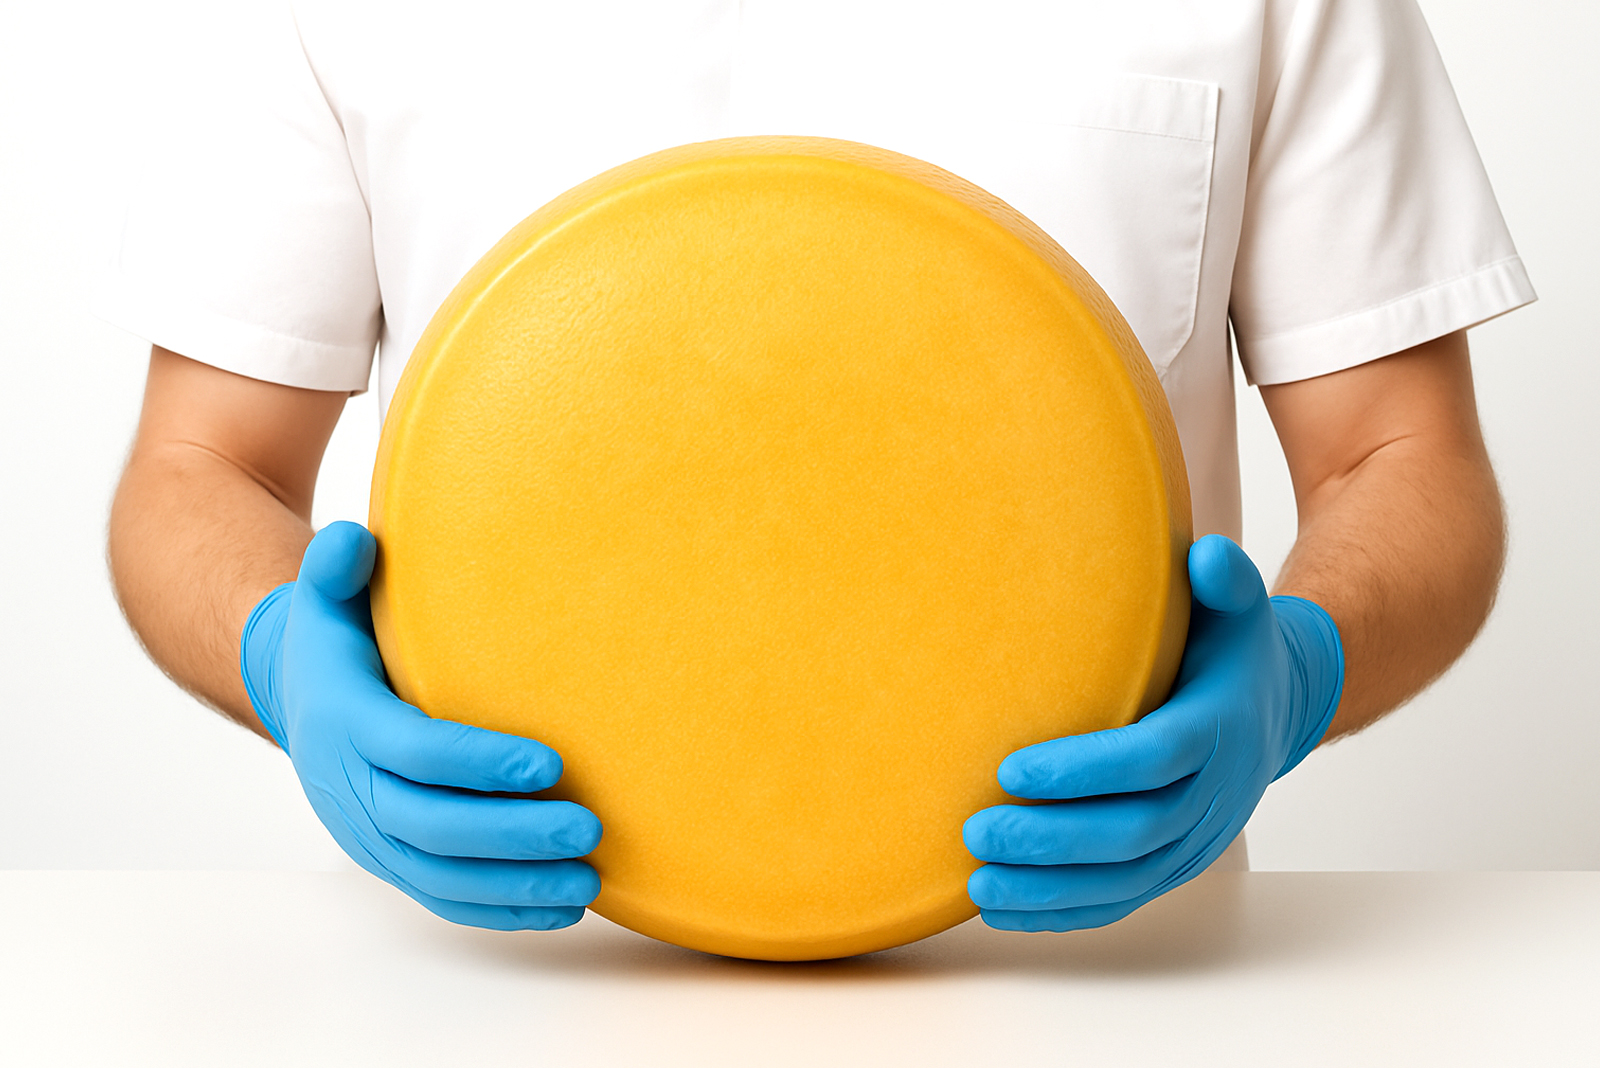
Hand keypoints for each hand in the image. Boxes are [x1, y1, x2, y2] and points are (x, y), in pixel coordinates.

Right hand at [240, 521, 601, 929]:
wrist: (297, 696)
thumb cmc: (336, 638)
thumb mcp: (327, 597)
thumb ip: (336, 567)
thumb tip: (352, 543)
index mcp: (343, 721)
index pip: (413, 751)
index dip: (478, 762)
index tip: (550, 764)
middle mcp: (348, 787)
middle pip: (430, 825)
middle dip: (511, 833)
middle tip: (588, 828)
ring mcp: (365, 832)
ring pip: (438, 875)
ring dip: (514, 884)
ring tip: (587, 881)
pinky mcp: (387, 859)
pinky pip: (441, 897)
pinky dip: (500, 909)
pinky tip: (562, 907)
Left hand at [963, 534, 1342, 930]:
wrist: (1276, 710)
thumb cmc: (1233, 652)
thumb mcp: (1238, 610)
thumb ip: (1226, 582)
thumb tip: (1201, 556)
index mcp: (1219, 729)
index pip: (1153, 758)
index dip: (1085, 770)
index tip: (1013, 769)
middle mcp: (1213, 794)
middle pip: (1133, 832)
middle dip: (1052, 837)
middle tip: (978, 828)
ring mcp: (1196, 838)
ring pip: (1124, 879)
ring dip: (1050, 887)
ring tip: (977, 882)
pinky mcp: (1176, 865)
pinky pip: (1122, 900)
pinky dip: (1063, 911)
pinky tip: (1003, 908)